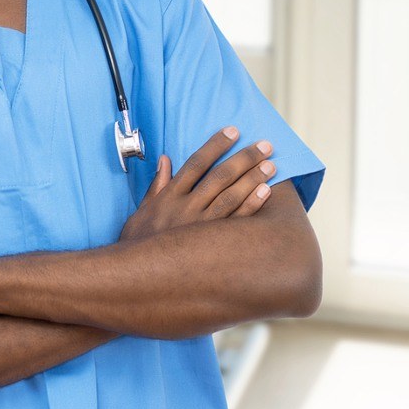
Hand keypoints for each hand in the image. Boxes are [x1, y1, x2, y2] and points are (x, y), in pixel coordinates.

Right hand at [120, 127, 275, 242]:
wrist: (137, 277)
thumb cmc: (138, 245)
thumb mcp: (140, 212)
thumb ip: (156, 186)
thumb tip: (165, 160)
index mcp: (170, 196)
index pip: (196, 163)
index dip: (216, 145)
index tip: (233, 131)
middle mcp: (187, 207)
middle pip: (220, 176)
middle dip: (244, 158)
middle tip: (265, 145)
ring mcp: (201, 226)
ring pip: (231, 196)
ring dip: (252, 179)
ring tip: (271, 166)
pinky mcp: (211, 245)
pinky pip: (236, 222)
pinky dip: (251, 206)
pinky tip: (265, 193)